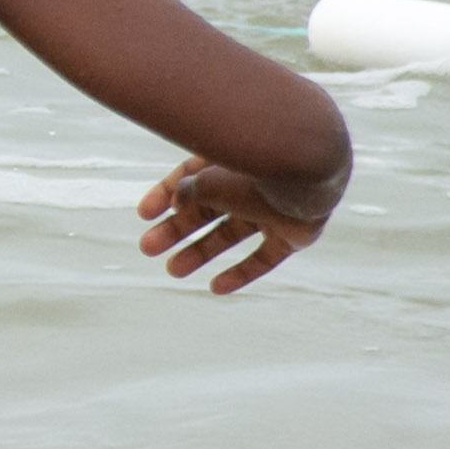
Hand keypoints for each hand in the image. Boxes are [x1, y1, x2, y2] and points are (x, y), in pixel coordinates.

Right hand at [138, 157, 333, 292]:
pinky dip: (241, 272)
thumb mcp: (205, 179)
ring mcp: (271, 210)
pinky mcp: (291, 234)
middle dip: (176, 230)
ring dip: (201, 252)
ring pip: (230, 235)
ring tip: (173, 270)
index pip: (189, 178)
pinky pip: (264, 257)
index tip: (144, 215)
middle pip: (206, 211)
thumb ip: (186, 192)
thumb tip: (177, 205)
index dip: (164, 196)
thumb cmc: (251, 168)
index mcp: (227, 161)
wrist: (305, 173)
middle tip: (147, 248)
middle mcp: (249, 184)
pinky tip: (216, 288)